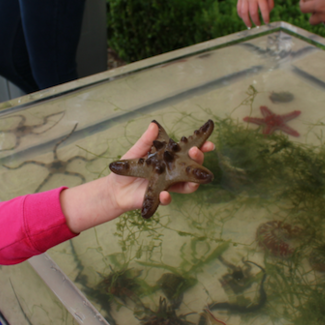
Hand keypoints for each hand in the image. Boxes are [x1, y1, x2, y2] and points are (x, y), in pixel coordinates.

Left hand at [59, 122, 214, 233]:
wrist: (115, 188)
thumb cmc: (127, 169)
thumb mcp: (135, 152)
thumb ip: (146, 141)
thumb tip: (154, 125)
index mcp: (170, 159)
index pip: (188, 153)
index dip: (201, 148)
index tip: (209, 143)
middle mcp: (173, 172)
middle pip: (193, 168)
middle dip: (199, 161)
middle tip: (196, 153)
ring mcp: (168, 186)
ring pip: (187, 185)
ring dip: (192, 182)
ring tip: (191, 178)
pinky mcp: (160, 197)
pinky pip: (168, 199)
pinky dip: (168, 197)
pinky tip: (166, 194)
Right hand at [237, 0, 273, 27]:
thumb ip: (270, 3)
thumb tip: (267, 14)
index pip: (264, 10)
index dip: (266, 17)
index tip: (266, 22)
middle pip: (253, 13)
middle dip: (256, 21)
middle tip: (258, 25)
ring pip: (244, 13)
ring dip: (246, 21)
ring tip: (249, 25)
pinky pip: (239, 9)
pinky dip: (241, 16)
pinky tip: (244, 19)